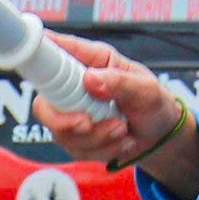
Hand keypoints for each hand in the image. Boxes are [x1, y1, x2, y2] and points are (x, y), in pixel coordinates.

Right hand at [30, 31, 193, 177]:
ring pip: (61, 132)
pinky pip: (76, 149)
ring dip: (96, 136)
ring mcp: (72, 114)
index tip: (37, 63)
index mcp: (90, 61)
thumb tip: (90, 79)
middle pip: (43, 103)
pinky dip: (102, 149)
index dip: (38, 53)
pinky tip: (120, 140)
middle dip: (63, 120)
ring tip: (122, 128)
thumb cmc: (153, 103)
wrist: (161, 136)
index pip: (55, 50)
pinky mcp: (77, 138)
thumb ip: (120, 82)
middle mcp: (75, 87)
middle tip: (87, 122)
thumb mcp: (146, 88)